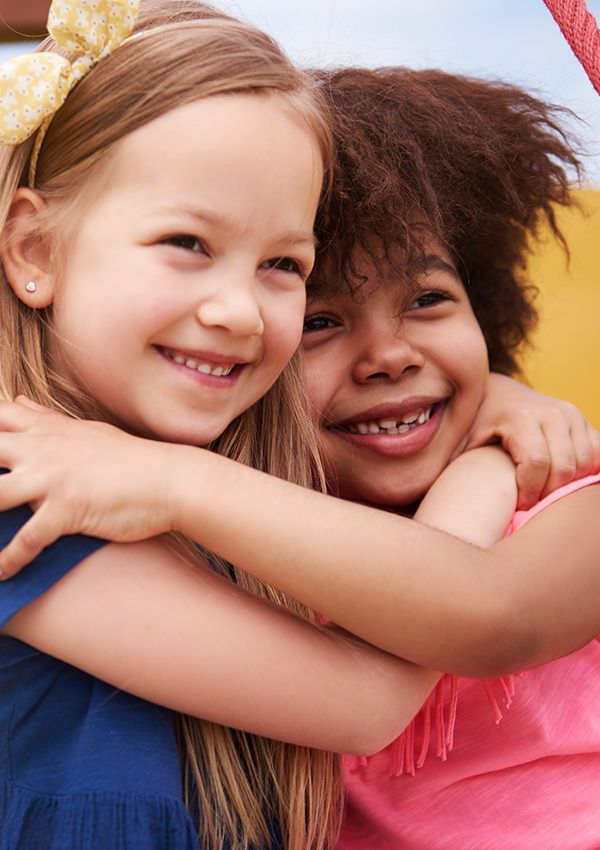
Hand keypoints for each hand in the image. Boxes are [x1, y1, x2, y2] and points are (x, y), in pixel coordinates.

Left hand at [0, 398, 179, 577]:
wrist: (169, 480)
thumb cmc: (129, 458)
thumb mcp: (84, 430)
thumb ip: (44, 419)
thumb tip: (16, 401)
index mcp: (44, 430)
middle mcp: (42, 450)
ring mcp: (53, 480)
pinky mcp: (67, 511)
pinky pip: (27, 539)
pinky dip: (9, 560)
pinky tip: (1, 572)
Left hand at [466, 374, 599, 509]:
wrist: (491, 394)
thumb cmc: (471, 427)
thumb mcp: (458, 445)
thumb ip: (454, 468)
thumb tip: (444, 500)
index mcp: (519, 416)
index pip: (537, 464)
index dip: (528, 492)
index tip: (515, 503)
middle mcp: (550, 410)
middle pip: (564, 468)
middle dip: (546, 493)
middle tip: (527, 502)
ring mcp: (570, 413)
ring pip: (584, 464)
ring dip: (565, 485)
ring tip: (539, 490)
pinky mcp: (581, 419)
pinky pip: (596, 453)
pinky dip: (583, 472)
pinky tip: (559, 480)